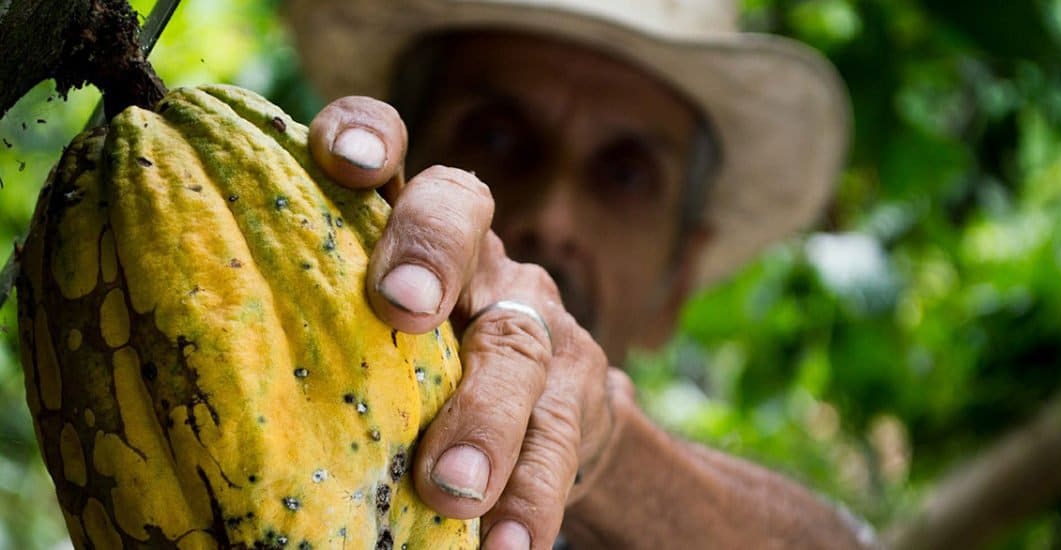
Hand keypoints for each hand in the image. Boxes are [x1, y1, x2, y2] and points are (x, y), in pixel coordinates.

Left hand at [309, 97, 629, 548]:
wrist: (546, 414)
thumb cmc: (414, 371)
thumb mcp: (363, 331)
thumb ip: (310, 325)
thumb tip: (168, 390)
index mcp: (406, 226)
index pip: (391, 149)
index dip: (368, 134)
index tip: (340, 159)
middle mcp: (476, 255)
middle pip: (462, 213)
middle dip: (430, 250)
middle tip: (400, 308)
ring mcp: (533, 319)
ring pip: (516, 345)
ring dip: (484, 417)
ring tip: (450, 488)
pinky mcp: (578, 391)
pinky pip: (560, 439)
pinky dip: (529, 496)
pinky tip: (503, 545)